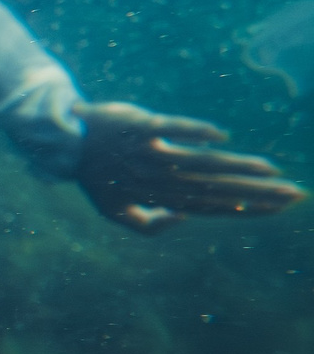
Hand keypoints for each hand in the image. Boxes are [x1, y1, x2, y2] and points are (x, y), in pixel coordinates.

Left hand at [72, 101, 305, 232]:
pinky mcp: (138, 127)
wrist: (63, 141)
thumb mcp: (114, 212)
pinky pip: (169, 129)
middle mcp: (155, 179)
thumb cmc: (96, 175)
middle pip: (214, 189)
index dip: (244, 209)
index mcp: (155, 199)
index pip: (209, 208)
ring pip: (199, 163)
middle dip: (255, 193)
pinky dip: (193, 131)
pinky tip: (220, 136)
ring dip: (236, 167)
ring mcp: (146, 153)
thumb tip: (186, 220)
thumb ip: (148, 226)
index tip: (278, 208)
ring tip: (270, 170)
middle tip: (292, 194)